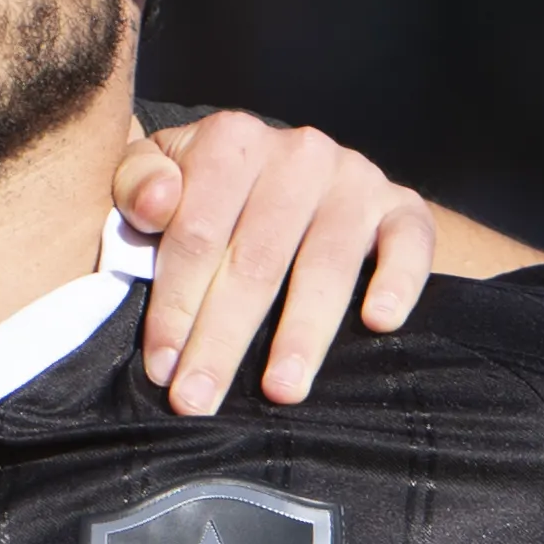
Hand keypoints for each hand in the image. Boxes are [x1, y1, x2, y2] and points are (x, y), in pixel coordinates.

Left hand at [113, 111, 437, 413]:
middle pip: (256, 260)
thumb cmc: (208, 195)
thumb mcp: (155, 179)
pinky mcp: (403, 205)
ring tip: (280, 391)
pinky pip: (408, 244)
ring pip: (326, 264)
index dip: (176, 306)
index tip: (162, 368)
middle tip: (200, 401)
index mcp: (230, 142)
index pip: (196, 234)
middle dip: (223, 339)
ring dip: (302, 334)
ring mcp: (354, 178)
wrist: (299, 181)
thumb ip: (135, 185)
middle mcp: (296, 154)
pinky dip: (397, 283)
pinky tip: (378, 323)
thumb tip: (154, 204)